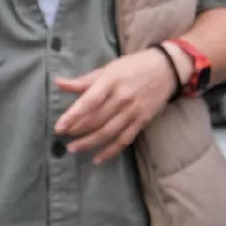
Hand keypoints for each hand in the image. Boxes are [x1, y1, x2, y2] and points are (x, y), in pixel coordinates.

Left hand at [53, 49, 176, 162]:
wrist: (167, 68)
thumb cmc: (132, 67)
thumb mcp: (108, 69)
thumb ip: (83, 81)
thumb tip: (58, 83)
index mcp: (111, 82)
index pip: (89, 102)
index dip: (73, 116)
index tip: (59, 128)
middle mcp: (122, 98)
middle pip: (96, 119)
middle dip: (77, 130)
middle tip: (63, 137)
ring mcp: (134, 111)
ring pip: (108, 132)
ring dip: (89, 143)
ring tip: (73, 148)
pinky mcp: (143, 121)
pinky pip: (125, 139)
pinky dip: (111, 151)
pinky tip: (98, 158)